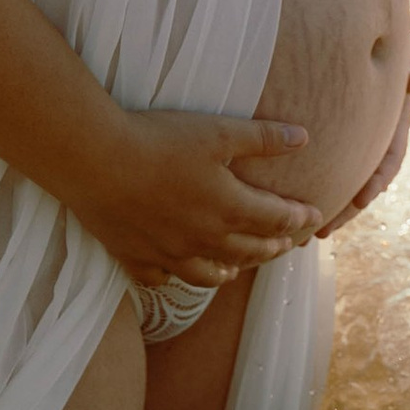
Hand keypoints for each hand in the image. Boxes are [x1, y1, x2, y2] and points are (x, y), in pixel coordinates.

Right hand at [76, 113, 320, 287]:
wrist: (97, 161)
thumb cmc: (159, 141)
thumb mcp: (218, 132)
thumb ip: (263, 138)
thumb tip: (304, 138)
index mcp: (229, 208)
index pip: (275, 220)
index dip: (297, 218)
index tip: (312, 216)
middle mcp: (204, 239)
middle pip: (248, 250)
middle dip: (271, 247)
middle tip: (284, 245)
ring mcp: (169, 254)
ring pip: (209, 274)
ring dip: (230, 270)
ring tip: (237, 270)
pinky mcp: (136, 257)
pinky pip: (161, 278)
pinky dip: (174, 277)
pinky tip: (175, 271)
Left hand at [317, 38, 409, 232]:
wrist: (366, 33)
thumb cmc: (387, 40)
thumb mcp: (401, 48)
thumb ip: (409, 62)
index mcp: (393, 123)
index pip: (389, 157)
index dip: (377, 179)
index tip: (364, 199)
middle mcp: (373, 137)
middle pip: (359, 182)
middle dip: (342, 210)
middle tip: (320, 232)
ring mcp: (352, 140)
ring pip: (339, 180)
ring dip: (324, 207)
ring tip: (301, 235)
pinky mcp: (330, 136)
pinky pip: (319, 164)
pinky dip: (308, 183)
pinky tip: (283, 203)